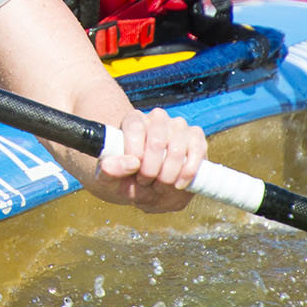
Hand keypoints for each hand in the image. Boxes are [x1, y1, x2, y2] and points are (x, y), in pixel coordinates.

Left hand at [91, 108, 206, 213]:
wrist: (148, 188)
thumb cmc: (126, 179)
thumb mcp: (109, 179)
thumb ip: (111, 170)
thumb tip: (131, 163)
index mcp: (133, 121)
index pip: (134, 127)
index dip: (135, 154)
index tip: (134, 172)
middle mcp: (157, 118)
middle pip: (156, 141)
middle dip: (151, 170)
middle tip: (145, 182)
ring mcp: (178, 126)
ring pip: (176, 150)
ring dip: (167, 175)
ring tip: (159, 186)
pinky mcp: (196, 138)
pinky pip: (197, 152)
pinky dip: (187, 173)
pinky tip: (177, 184)